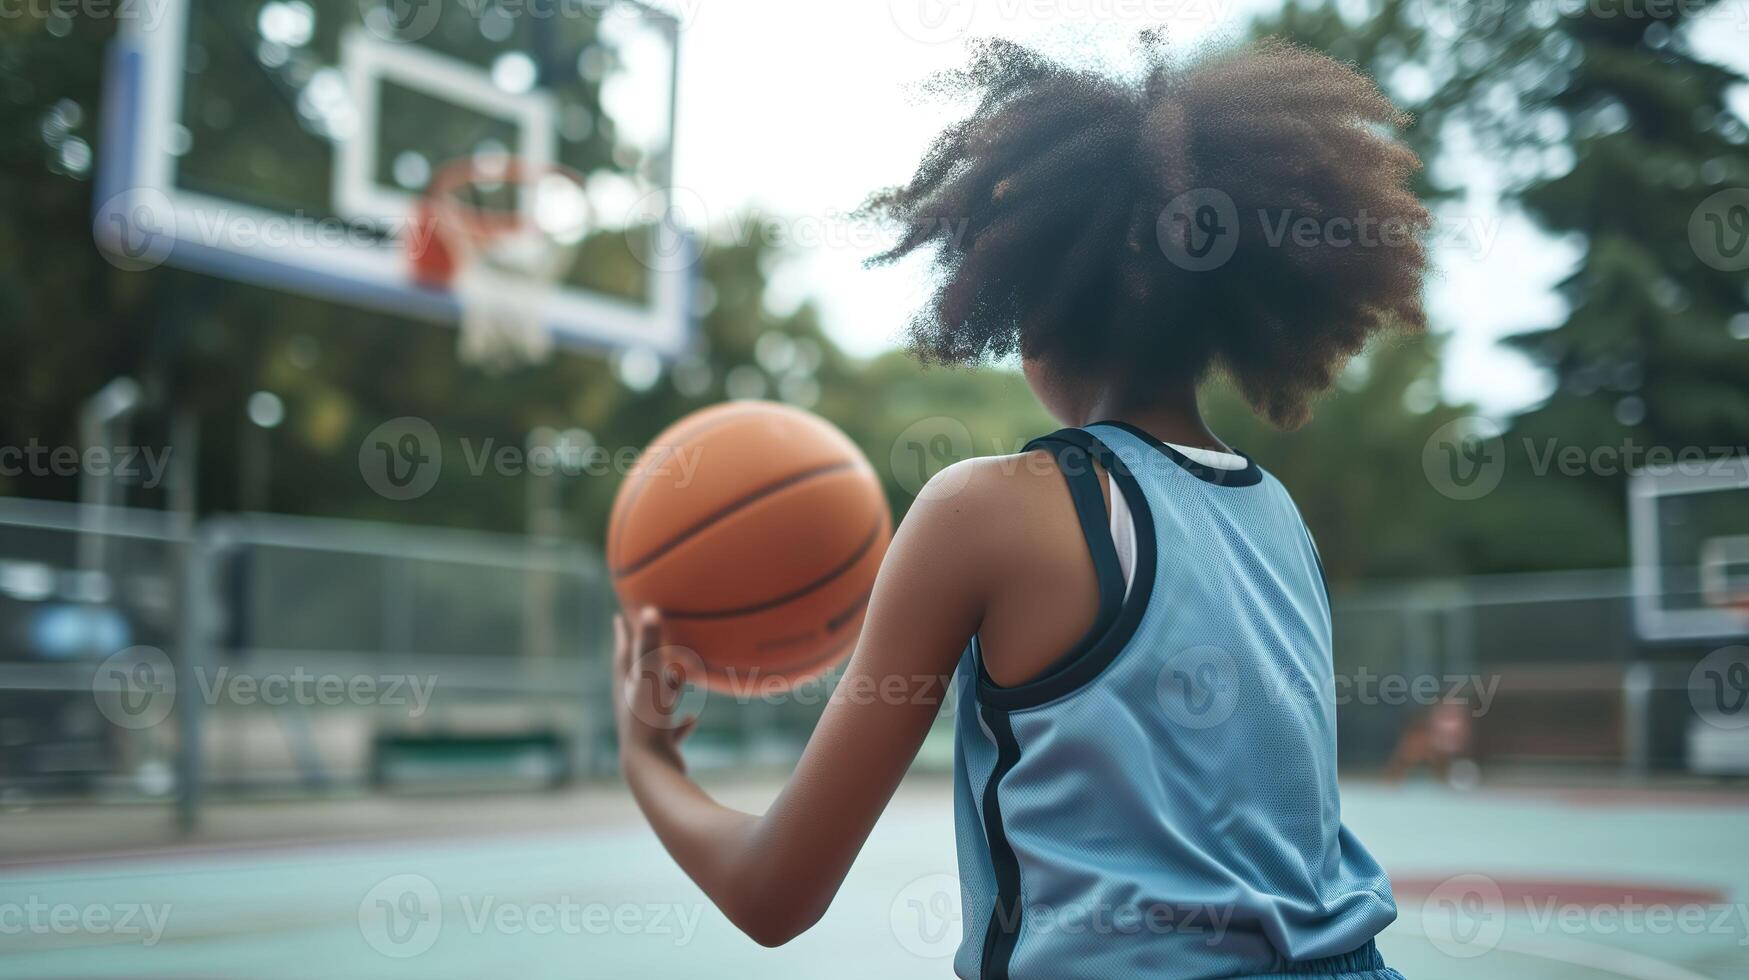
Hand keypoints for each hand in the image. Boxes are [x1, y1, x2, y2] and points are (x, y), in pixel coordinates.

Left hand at [613, 607, 697, 771]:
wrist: (649, 769)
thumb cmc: (648, 721)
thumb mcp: (650, 679)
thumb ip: (650, 644)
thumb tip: (650, 609)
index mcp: (625, 689)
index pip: (622, 654)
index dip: (622, 634)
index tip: (619, 616)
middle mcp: (631, 707)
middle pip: (634, 677)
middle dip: (640, 659)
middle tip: (642, 644)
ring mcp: (644, 728)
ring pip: (653, 703)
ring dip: (664, 691)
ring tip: (677, 678)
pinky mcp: (659, 747)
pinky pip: (670, 732)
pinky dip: (681, 724)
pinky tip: (693, 718)